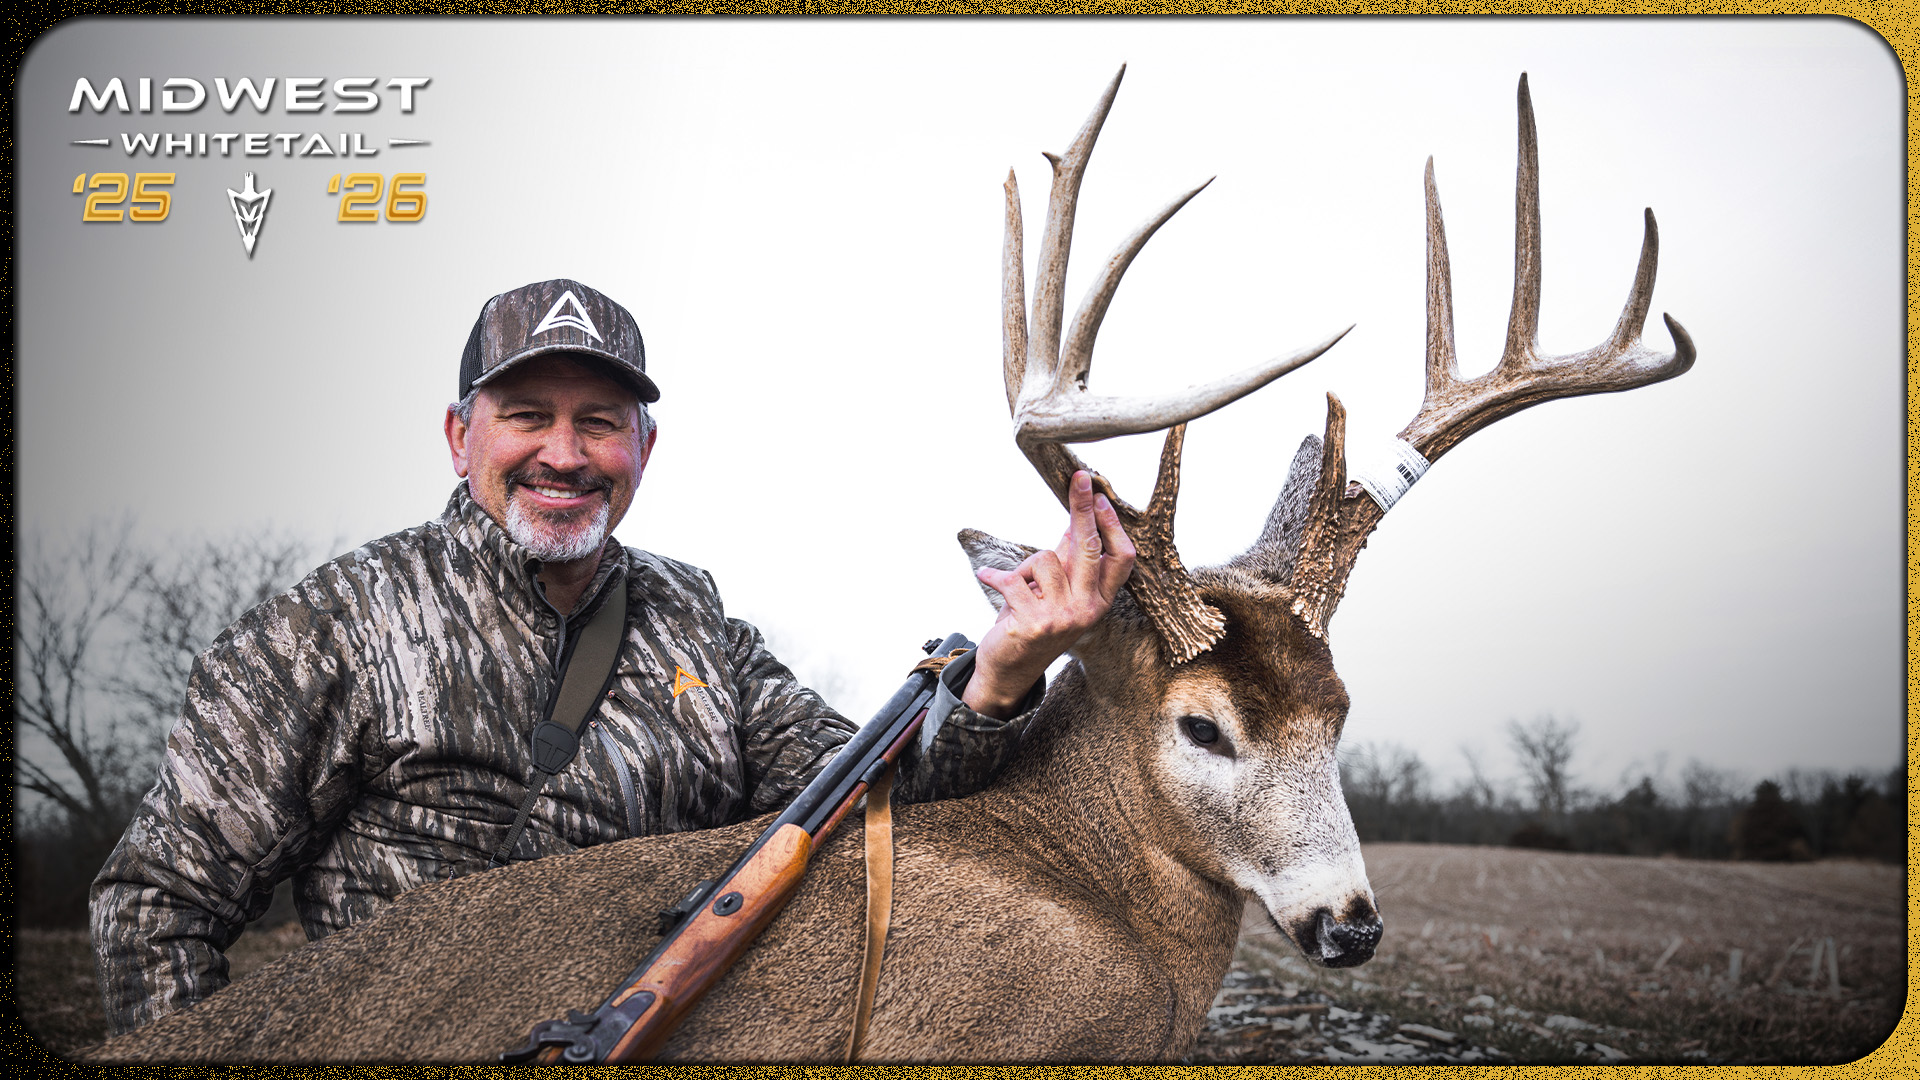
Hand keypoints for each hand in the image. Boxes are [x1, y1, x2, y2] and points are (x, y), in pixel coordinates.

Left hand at [963, 470, 1135, 717]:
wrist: (1011, 669)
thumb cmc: (1036, 622)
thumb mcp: (1060, 592)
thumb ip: (1069, 559)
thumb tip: (1077, 518)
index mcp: (1100, 601)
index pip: (1119, 558)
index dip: (1112, 525)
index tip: (1100, 495)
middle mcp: (1088, 609)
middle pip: (1089, 548)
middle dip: (1083, 508)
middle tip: (1080, 478)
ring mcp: (1062, 618)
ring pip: (1043, 559)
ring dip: (1023, 568)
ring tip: (1018, 587)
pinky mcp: (1033, 624)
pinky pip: (1012, 579)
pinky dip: (994, 575)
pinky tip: (986, 578)